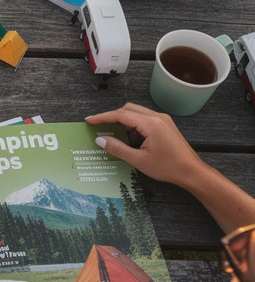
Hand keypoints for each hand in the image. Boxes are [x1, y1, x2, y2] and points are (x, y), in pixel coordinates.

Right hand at [85, 103, 204, 186]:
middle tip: (100, 128)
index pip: (121, 115)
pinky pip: (144, 120)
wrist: (193, 172)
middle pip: (128, 109)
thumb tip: (100, 140)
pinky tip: (131, 141)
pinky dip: (134, 127)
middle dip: (112, 118)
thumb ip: (118, 148)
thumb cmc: (168, 167)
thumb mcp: (139, 160)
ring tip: (116, 138)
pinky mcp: (165, 125)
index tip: (90, 121)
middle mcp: (157, 117)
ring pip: (136, 114)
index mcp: (150, 123)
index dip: (103, 117)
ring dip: (124, 123)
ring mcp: (162, 120)